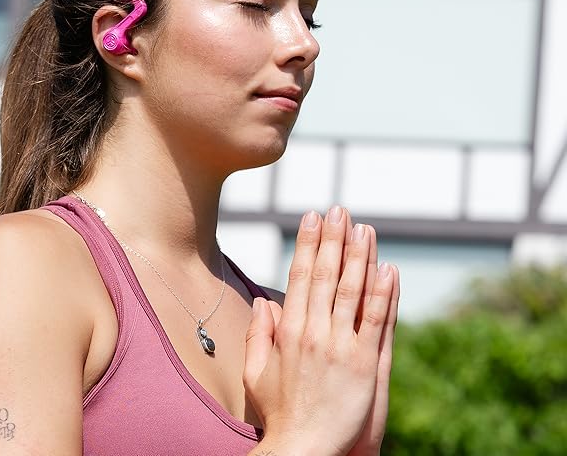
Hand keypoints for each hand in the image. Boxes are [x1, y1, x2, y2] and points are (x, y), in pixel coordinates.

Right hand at [243, 207, 399, 455]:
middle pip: (327, 275)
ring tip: (364, 228)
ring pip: (353, 291)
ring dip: (360, 256)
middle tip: (340, 210)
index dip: (308, 244)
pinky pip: (378, 321)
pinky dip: (384, 293)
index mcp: (288, 331)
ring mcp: (341, 346)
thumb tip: (262, 302)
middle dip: (334, 239)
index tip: (313, 218)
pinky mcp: (366, 364)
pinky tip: (387, 269)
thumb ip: (257, 335)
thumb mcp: (255, 373)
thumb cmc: (279, 413)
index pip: (299, 276)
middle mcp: (314, 332)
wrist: (305, 449)